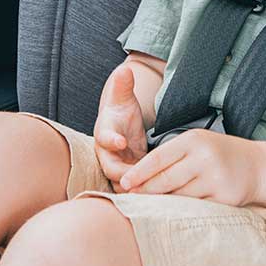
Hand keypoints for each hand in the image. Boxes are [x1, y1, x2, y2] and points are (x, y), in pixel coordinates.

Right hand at [93, 64, 147, 192]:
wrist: (120, 127)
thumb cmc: (120, 111)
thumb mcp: (122, 97)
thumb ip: (122, 85)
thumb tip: (123, 70)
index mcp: (104, 134)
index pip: (104, 138)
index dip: (112, 140)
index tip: (121, 141)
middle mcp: (107, 155)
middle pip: (112, 170)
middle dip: (126, 175)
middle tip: (142, 178)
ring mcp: (117, 168)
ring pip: (122, 184)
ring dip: (136, 188)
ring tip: (153, 192)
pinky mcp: (130, 177)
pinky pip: (135, 188)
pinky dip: (145, 191)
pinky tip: (161, 195)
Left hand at [119, 129, 260, 206]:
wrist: (256, 167)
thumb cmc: (217, 154)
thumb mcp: (196, 144)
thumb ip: (171, 156)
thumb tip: (137, 179)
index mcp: (194, 140)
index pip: (158, 158)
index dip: (138, 173)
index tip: (123, 183)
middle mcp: (205, 158)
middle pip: (165, 180)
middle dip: (144, 191)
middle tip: (129, 199)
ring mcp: (216, 178)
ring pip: (178, 197)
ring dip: (160, 203)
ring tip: (144, 207)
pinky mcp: (224, 198)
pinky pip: (195, 207)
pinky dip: (180, 211)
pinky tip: (169, 214)